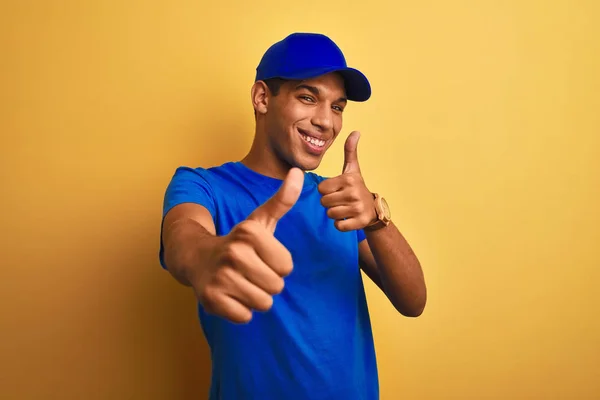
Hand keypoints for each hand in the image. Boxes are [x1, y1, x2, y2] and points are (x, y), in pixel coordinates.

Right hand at [192, 168, 303, 323]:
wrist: (196, 258)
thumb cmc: (238, 242)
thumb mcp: (260, 220)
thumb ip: (283, 199)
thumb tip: (299, 172)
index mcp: (249, 233)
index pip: (287, 267)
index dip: (277, 264)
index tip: (260, 257)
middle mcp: (234, 253)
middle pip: (276, 286)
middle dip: (267, 283)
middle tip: (249, 272)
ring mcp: (221, 276)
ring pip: (263, 303)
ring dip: (255, 297)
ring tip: (240, 283)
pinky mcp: (211, 299)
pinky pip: (245, 316)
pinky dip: (240, 310)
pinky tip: (229, 294)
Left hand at [318, 131, 376, 231]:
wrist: (373, 209)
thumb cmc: (357, 187)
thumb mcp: (353, 169)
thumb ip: (350, 151)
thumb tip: (355, 131)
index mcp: (348, 179)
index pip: (321, 189)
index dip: (327, 191)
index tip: (337, 190)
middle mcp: (353, 193)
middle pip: (324, 202)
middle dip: (330, 203)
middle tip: (341, 200)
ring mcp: (357, 208)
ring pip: (330, 214)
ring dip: (335, 213)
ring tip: (344, 208)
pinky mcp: (359, 222)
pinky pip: (338, 226)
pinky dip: (340, 224)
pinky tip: (348, 218)